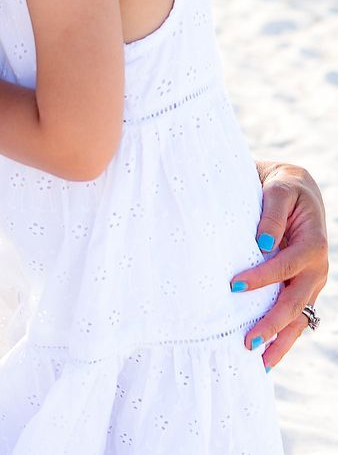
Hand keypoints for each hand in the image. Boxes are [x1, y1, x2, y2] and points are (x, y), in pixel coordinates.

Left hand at [231, 161, 328, 367]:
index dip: (261, 278)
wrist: (294, 187)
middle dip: (272, 324)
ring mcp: (311, 282)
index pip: (285, 267)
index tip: (233, 286)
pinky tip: (269, 355)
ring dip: (281, 341)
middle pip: (295, 302)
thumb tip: (263, 243)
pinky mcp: (303, 288)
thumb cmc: (283, 187)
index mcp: (313, 245)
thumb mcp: (279, 190)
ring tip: (260, 362)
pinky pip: (297, 317)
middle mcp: (316, 269)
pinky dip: (285, 336)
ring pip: (299, 317)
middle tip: (248, 342)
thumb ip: (271, 214)